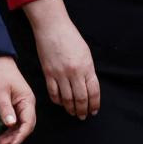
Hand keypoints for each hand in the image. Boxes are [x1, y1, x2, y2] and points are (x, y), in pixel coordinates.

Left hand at [0, 55, 36, 143]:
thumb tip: (10, 124)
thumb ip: (5, 108)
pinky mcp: (15, 108)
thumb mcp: (0, 93)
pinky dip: (8, 131)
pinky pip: (14, 123)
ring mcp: (22, 107)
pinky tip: (1, 139)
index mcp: (27, 100)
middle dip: (16, 138)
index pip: (28, 122)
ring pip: (20, 126)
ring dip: (11, 137)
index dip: (21, 136)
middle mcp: (27, 105)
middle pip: (26, 126)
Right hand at [23, 0, 100, 118]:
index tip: (94, 111)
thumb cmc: (71, 37)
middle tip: (83, 116)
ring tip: (73, 113)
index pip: (93, 92)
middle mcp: (74, 72)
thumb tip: (89, 86)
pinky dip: (57, 101)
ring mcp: (60, 74)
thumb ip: (88, 70)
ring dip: (71, 108)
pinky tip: (61, 103)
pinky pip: (53, 93)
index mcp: (87, 67)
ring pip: (67, 99)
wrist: (53, 27)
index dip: (94, 104)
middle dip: (83, 110)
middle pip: (80, 98)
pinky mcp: (48, 73)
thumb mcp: (86, 53)